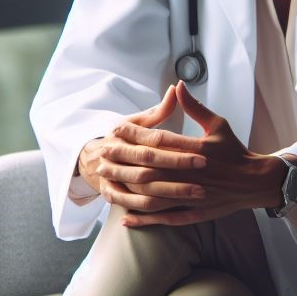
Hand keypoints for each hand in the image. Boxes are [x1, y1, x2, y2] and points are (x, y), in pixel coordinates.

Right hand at [77, 86, 206, 211]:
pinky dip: (153, 207)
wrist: (92, 159)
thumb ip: (159, 110)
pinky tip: (176, 207)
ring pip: (143, 185)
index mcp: (122, 132)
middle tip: (204, 169)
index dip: (179, 145)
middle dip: (178, 166)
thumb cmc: (126, 139)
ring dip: (171, 191)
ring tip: (198, 193)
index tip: (203, 152)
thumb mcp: (138, 121)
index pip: (154, 138)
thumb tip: (176, 88)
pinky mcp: (109, 192)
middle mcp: (113, 152)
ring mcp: (109, 174)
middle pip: (149, 161)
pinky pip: (133, 203)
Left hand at [109, 82, 284, 227]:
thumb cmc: (234, 151)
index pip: (158, 141)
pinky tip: (127, 218)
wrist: (255, 181)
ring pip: (154, 197)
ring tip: (105, 188)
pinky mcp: (195, 213)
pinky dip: (145, 219)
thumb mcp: (217, 124)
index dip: (135, 134)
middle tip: (100, 159)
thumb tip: (177, 86)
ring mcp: (192, 196)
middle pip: (150, 170)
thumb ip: (194, 107)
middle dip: (123, 164)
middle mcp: (192, 174)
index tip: (115, 129)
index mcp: (196, 150)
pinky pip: (165, 218)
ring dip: (128, 193)